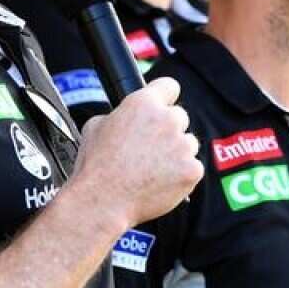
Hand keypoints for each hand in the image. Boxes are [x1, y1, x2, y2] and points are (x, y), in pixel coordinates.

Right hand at [67, 77, 202, 229]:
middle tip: (150, 149)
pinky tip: (160, 182)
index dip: (165, 97)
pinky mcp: (192, 169)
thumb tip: (125, 116)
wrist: (102, 201)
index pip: (169, 86)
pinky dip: (181, 175)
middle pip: (180, 117)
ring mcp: (182, 145)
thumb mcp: (96, 126)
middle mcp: (167, 119)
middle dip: (168, 130)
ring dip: (176, 153)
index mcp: (143, 103)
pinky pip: (193, 167)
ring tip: (152, 170)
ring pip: (188, 143)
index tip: (162, 106)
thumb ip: (120, 114)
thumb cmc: (95, 166)